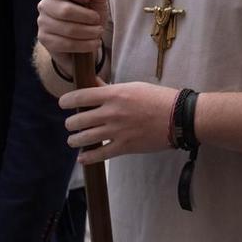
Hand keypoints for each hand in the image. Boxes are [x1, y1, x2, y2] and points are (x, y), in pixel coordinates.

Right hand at [37, 0, 109, 56]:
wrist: (83, 39)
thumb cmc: (89, 14)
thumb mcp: (97, 0)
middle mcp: (45, 4)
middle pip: (65, 10)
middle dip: (87, 17)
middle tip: (98, 21)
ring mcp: (43, 22)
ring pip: (68, 29)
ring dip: (89, 32)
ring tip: (97, 32)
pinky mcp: (45, 40)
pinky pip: (66, 44)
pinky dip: (84, 45)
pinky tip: (93, 43)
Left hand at [59, 81, 177, 163]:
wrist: (179, 118)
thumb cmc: (158, 98)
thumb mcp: (133, 87)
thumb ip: (110, 88)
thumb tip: (92, 84)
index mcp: (113, 94)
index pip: (80, 97)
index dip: (66, 101)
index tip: (63, 104)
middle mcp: (111, 113)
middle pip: (77, 120)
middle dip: (71, 123)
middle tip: (72, 125)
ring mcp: (116, 132)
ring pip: (83, 138)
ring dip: (75, 140)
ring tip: (74, 140)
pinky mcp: (124, 147)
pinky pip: (99, 155)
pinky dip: (87, 157)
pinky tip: (83, 158)